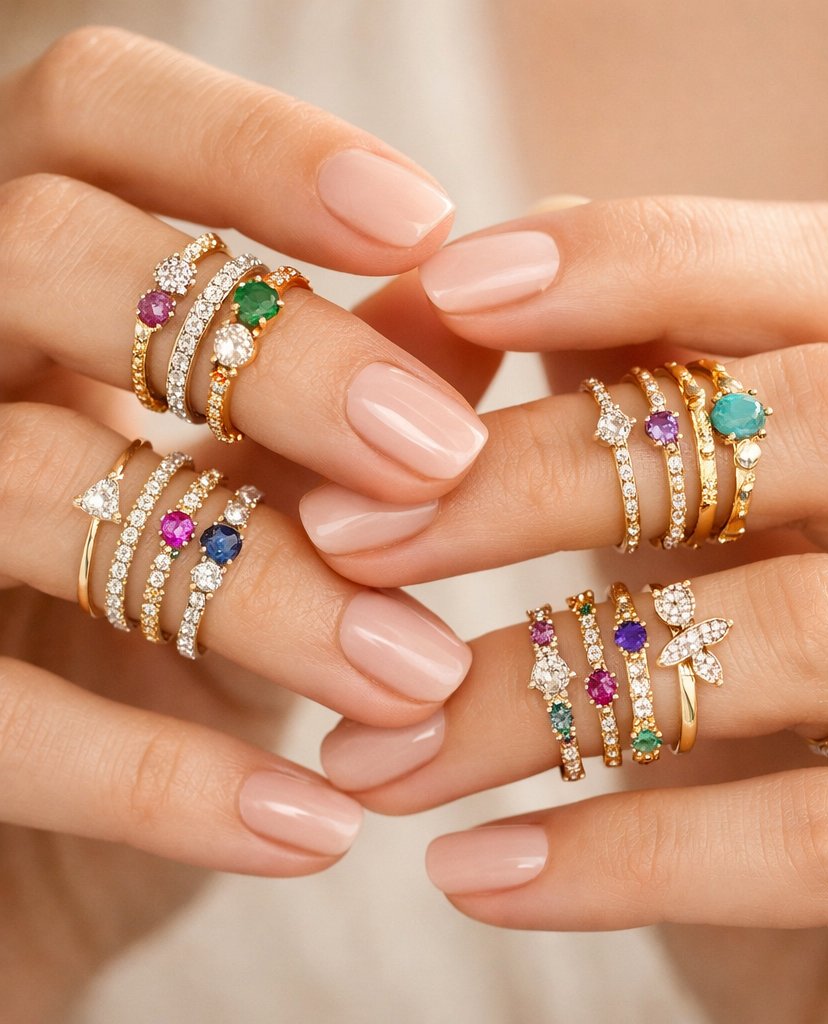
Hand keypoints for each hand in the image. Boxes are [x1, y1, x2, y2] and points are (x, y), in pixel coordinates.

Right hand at [0, 28, 494, 1018]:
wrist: (54, 836)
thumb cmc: (174, 629)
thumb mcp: (266, 493)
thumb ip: (349, 389)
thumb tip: (477, 304)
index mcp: (27, 277)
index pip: (99, 115)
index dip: (254, 146)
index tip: (425, 222)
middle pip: (50, 256)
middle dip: (276, 360)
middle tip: (439, 458)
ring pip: (31, 482)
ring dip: (264, 591)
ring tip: (418, 676)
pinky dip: (168, 782)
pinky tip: (318, 826)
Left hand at [315, 198, 827, 1022]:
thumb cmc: (780, 743)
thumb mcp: (709, 569)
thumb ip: (637, 436)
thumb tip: (480, 306)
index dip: (646, 256)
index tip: (448, 289)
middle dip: (556, 463)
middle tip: (352, 533)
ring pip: (811, 632)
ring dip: (543, 689)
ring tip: (377, 749)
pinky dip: (624, 854)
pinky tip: (474, 870)